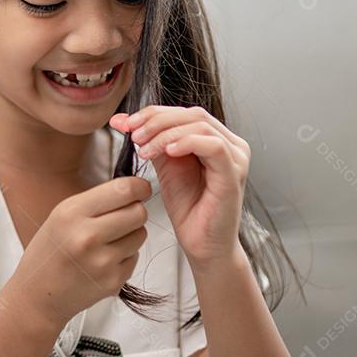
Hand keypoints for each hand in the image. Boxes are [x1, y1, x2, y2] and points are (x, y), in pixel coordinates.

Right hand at [13, 176, 150, 333]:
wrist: (37, 294)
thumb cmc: (49, 251)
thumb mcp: (61, 214)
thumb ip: (96, 201)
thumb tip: (135, 190)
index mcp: (72, 213)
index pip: (123, 190)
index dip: (140, 187)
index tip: (142, 189)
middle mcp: (87, 236)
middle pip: (138, 212)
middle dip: (135, 211)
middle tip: (122, 216)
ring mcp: (102, 261)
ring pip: (140, 234)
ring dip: (130, 234)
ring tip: (107, 241)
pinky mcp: (113, 281)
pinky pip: (135, 256)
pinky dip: (125, 255)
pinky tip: (103, 259)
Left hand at [110, 107, 248, 267]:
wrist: (202, 244)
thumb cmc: (188, 207)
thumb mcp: (164, 166)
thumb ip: (149, 141)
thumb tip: (121, 119)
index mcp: (214, 138)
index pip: (183, 112)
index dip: (152, 113)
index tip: (125, 123)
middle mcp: (230, 143)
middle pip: (192, 114)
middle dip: (156, 120)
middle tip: (133, 134)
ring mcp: (235, 158)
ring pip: (200, 125)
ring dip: (165, 132)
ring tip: (144, 148)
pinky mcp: (233, 173)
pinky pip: (213, 146)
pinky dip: (186, 143)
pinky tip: (166, 152)